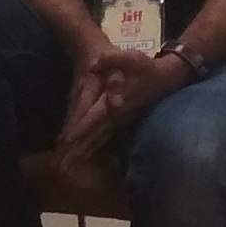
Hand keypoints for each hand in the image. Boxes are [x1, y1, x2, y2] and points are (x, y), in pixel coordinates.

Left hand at [55, 44, 172, 160]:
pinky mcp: (119, 123)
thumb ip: (112, 59)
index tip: (65, 143)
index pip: (93, 119)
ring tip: (66, 168)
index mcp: (113, 103)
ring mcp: (118, 122)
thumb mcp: (130, 57)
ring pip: (97, 141)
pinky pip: (102, 140)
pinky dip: (91, 149)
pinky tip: (82, 157)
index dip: (80, 130)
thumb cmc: (145, 67)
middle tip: (60, 168)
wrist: (165, 79)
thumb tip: (95, 64)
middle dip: (76, 152)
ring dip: (82, 155)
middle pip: (92, 137)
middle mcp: (114, 117)